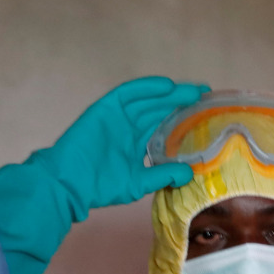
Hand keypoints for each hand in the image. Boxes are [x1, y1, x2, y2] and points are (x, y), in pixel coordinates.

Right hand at [0, 76, 208, 273]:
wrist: (69, 183)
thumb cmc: (99, 186)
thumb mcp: (138, 182)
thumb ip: (162, 174)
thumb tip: (190, 172)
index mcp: (135, 144)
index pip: (163, 125)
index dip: (182, 118)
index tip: (205, 114)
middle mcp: (128, 127)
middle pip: (159, 109)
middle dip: (181, 101)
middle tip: (205, 95)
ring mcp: (117, 116)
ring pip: (147, 100)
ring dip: (169, 93)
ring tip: (193, 90)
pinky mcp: (105, 109)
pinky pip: (128, 94)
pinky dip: (147, 88)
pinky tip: (166, 86)